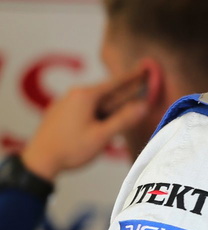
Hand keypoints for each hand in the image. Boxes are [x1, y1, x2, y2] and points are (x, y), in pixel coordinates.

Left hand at [21, 70, 151, 180]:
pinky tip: (106, 119)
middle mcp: (74, 96)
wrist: (39, 161)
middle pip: (107, 92)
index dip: (134, 77)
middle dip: (126, 92)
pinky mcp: (61, 114)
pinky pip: (86, 108)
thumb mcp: (102, 136)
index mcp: (86, 96)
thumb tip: (144, 106)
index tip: (145, 68)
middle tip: (143, 86)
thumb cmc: (71, 149)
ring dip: (114, 105)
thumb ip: (124, 120)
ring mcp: (66, 104)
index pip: (116, 83)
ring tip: (128, 107)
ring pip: (97, 102)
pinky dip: (101, 111)